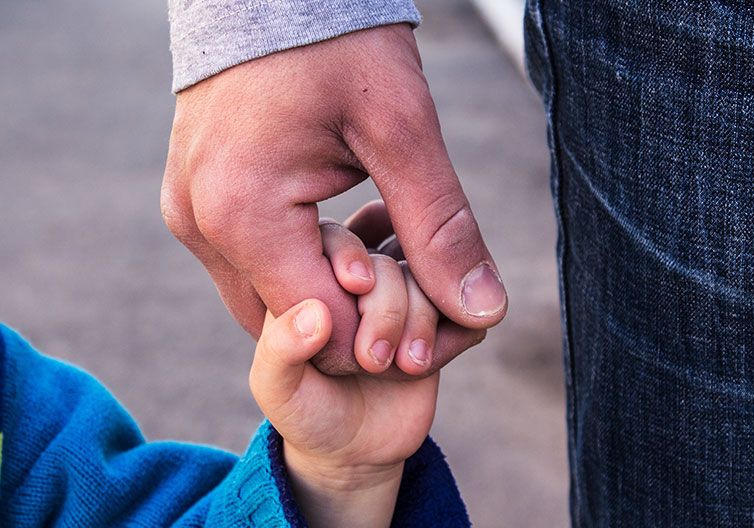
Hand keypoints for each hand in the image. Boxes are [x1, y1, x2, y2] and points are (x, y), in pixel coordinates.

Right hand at [161, 24, 507, 376]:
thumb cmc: (338, 40)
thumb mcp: (402, 129)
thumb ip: (440, 227)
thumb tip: (483, 309)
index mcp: (243, 213)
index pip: (321, 329)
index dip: (386, 338)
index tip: (438, 320)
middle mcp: (201, 225)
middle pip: (290, 327)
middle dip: (359, 327)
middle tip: (420, 292)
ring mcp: (191, 215)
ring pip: (269, 303)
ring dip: (331, 302)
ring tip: (388, 266)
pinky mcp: (197, 202)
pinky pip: (253, 267)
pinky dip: (304, 273)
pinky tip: (350, 246)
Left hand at [248, 269, 442, 524]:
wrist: (355, 451)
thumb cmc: (305, 411)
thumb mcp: (277, 389)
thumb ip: (280, 349)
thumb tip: (316, 312)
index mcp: (314, 277)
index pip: (334, 237)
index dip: (347, 254)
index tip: (354, 288)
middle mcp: (362, 280)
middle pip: (387, 259)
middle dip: (386, 307)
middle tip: (372, 360)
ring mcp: (405, 298)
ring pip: (430, 278)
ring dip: (421, 320)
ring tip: (407, 366)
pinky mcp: (439, 323)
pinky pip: (464, 309)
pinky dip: (455, 332)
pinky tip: (429, 362)